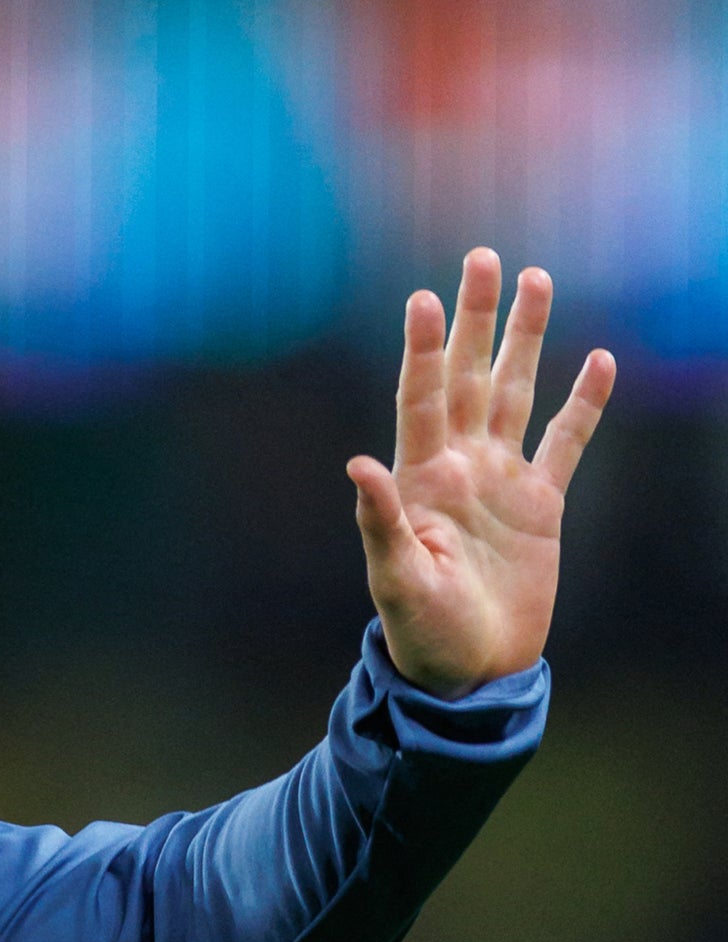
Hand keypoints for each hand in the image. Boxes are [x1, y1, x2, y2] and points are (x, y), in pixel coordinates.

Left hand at [345, 248, 615, 698]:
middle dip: (475, 319)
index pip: (420, 398)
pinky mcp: (540, 505)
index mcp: (418, 479)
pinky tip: (599, 361)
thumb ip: (379, 522)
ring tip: (534, 281)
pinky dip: (584, 405)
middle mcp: (458, 466)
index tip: (422, 298)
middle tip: (482, 257)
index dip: (421, 349)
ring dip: (524, 340)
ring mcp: (500, 480)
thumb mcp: (396, 579)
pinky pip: (565, 443)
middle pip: (467, 375)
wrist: (468, 670)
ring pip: (515, 392)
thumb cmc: (422, 631)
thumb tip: (357, 464)